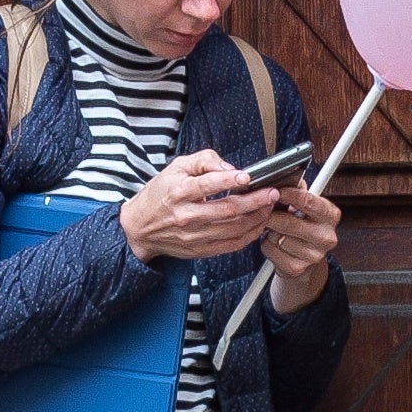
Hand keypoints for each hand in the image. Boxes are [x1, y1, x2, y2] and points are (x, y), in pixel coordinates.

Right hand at [112, 149, 281, 264]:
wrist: (140, 228)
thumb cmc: (160, 194)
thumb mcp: (176, 168)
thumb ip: (203, 160)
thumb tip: (229, 167)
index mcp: (177, 192)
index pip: (205, 185)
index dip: (228, 180)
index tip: (247, 176)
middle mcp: (185, 216)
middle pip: (226, 211)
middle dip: (254, 201)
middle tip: (271, 193)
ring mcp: (193, 236)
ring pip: (232, 229)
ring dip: (256, 218)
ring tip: (269, 206)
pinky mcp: (199, 250)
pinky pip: (231, 245)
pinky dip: (249, 235)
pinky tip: (258, 224)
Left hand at [256, 178, 342, 307]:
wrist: (306, 260)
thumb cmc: (303, 227)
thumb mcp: (306, 207)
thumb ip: (298, 192)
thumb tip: (284, 177)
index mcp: (331, 216)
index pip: (308, 200)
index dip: (288, 193)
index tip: (275, 189)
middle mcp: (327, 236)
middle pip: (288, 221)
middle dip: (273, 214)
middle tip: (267, 210)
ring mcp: (313, 255)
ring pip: (277, 236)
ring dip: (270, 231)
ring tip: (276, 229)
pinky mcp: (297, 268)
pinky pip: (270, 249)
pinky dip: (267, 244)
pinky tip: (275, 243)